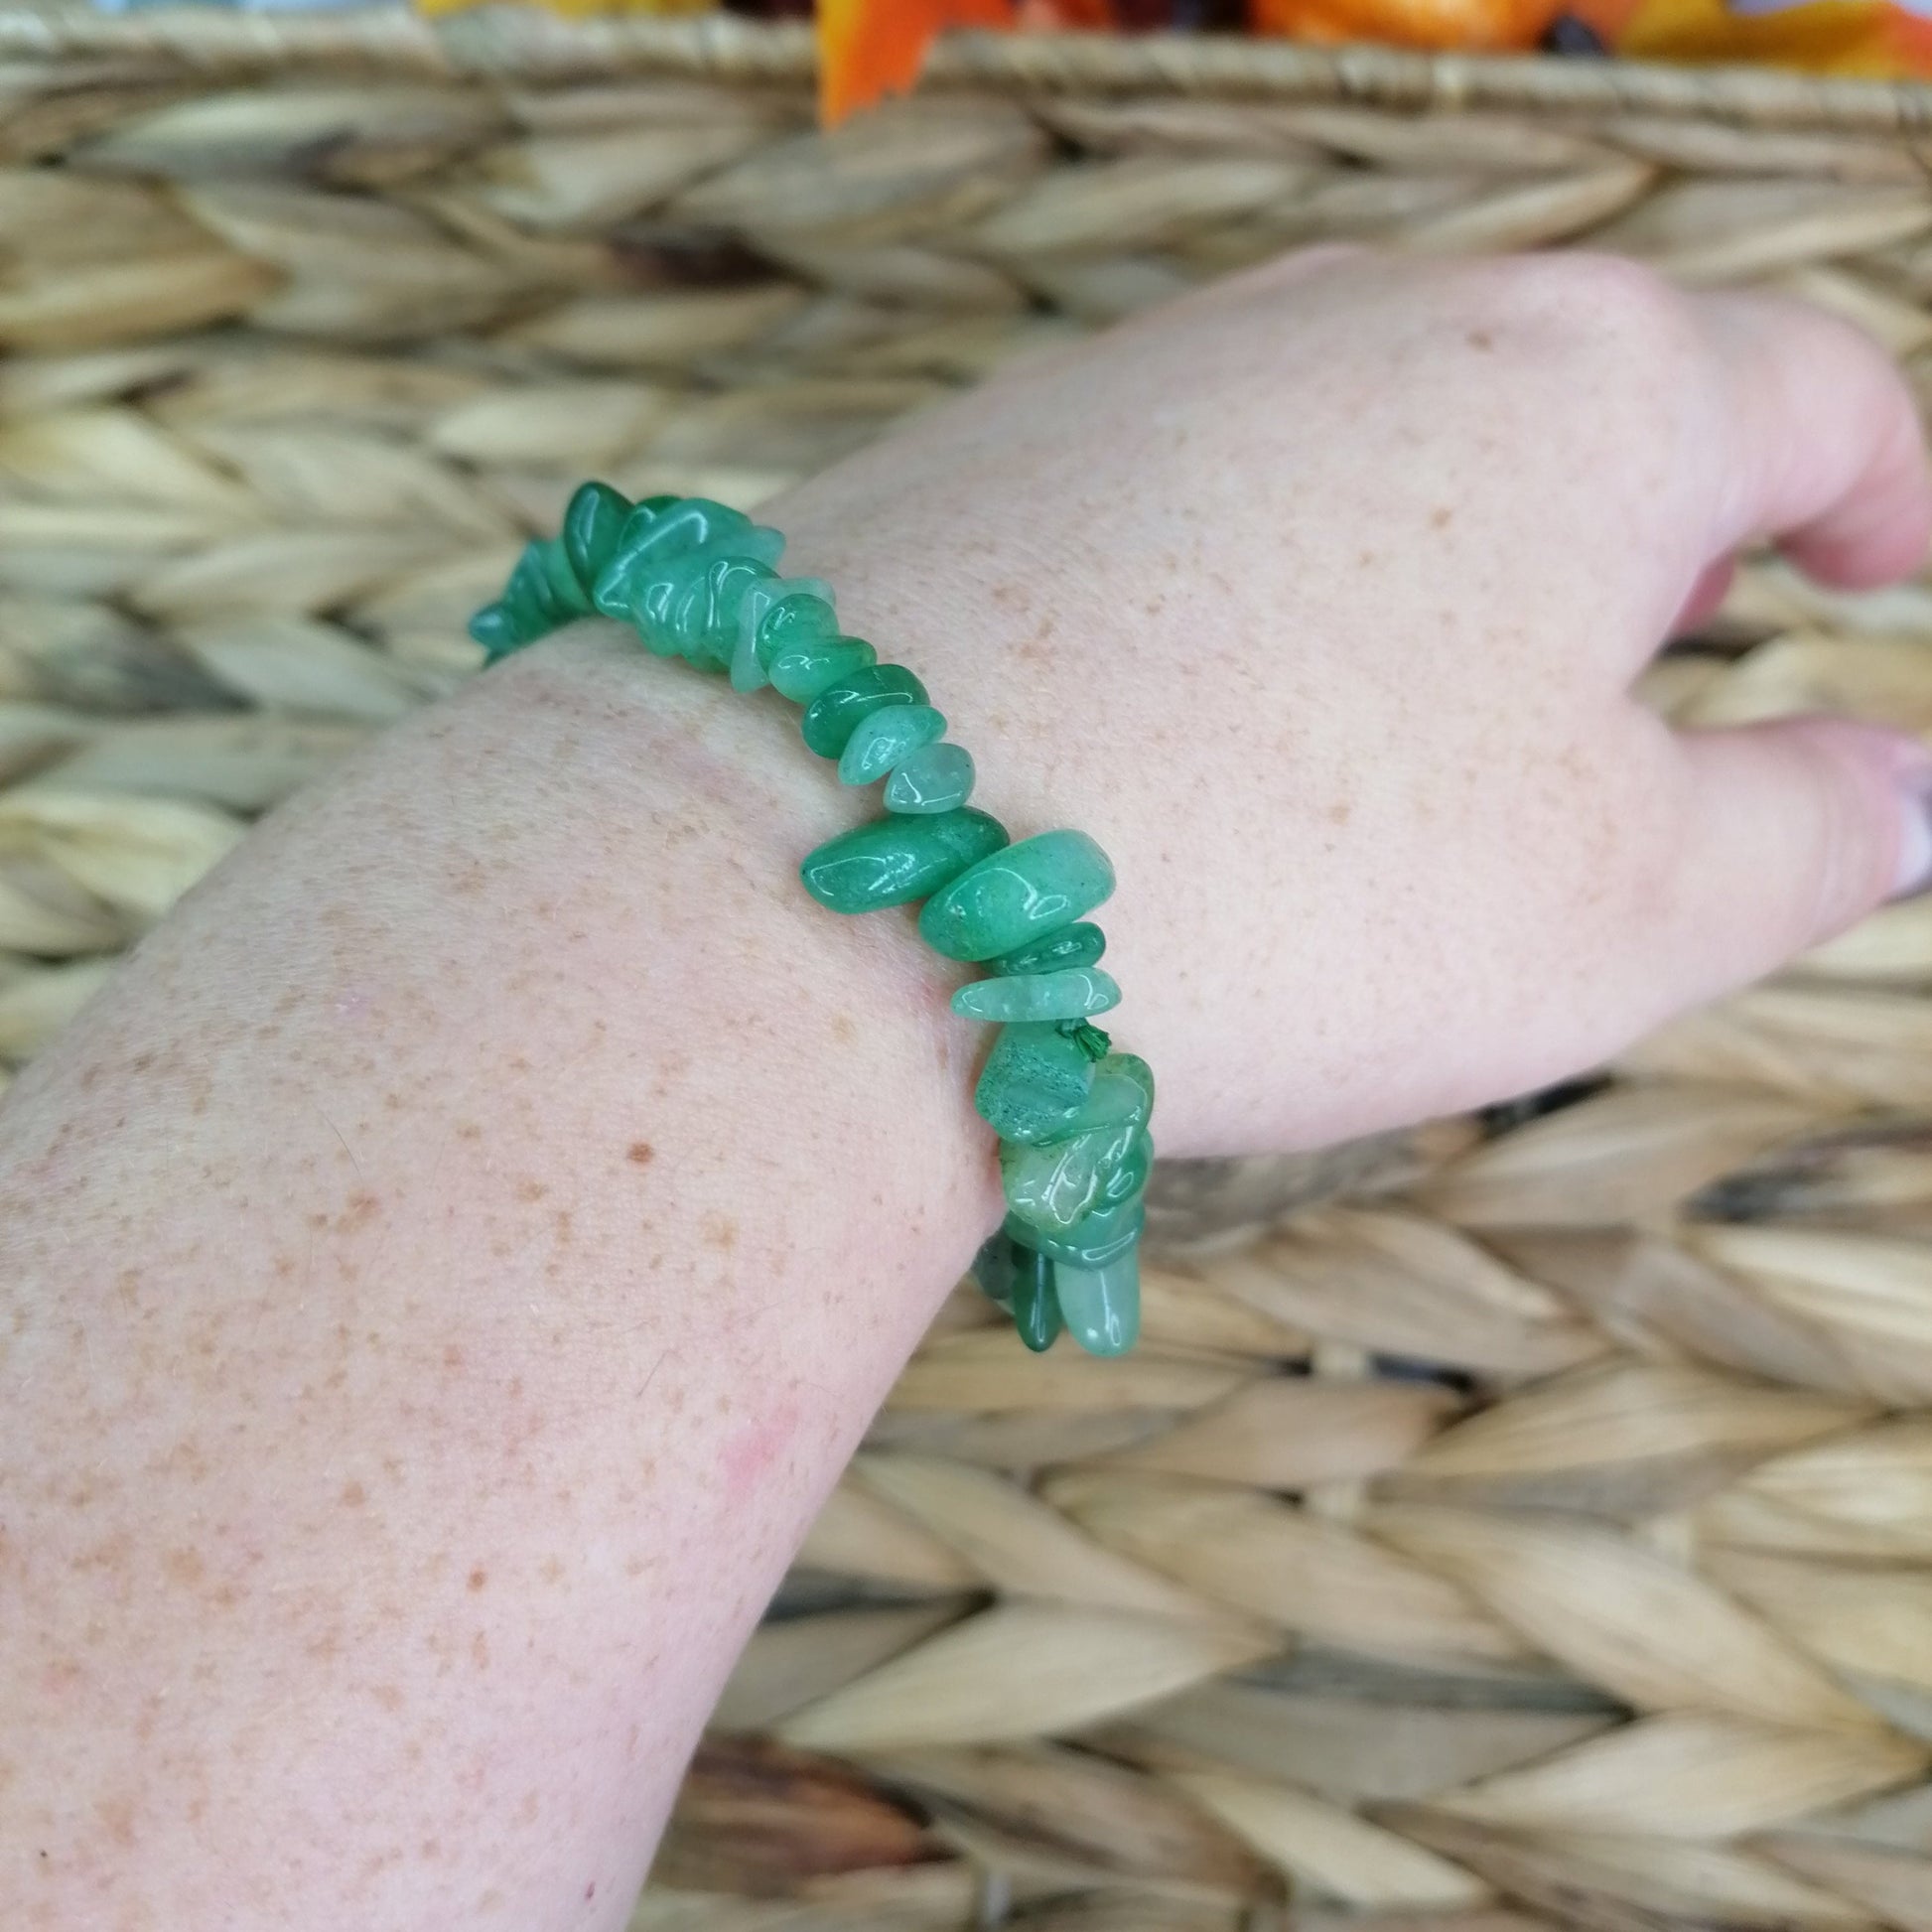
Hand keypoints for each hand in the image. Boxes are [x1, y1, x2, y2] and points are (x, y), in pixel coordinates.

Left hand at [769, 248, 1931, 1154]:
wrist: (843, 863)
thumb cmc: (1284, 882)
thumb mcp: (1626, 905)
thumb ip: (1812, 834)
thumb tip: (1905, 786)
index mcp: (1578, 385)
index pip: (1808, 387)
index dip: (1882, 485)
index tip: (1895, 563)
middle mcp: (1366, 316)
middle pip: (1582, 386)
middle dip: (1665, 509)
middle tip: (1691, 625)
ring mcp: (1162, 366)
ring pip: (1381, 426)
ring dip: (1460, 539)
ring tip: (1465, 679)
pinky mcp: (1005, 448)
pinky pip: (1204, 488)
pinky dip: (1276, 573)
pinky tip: (1227, 696)